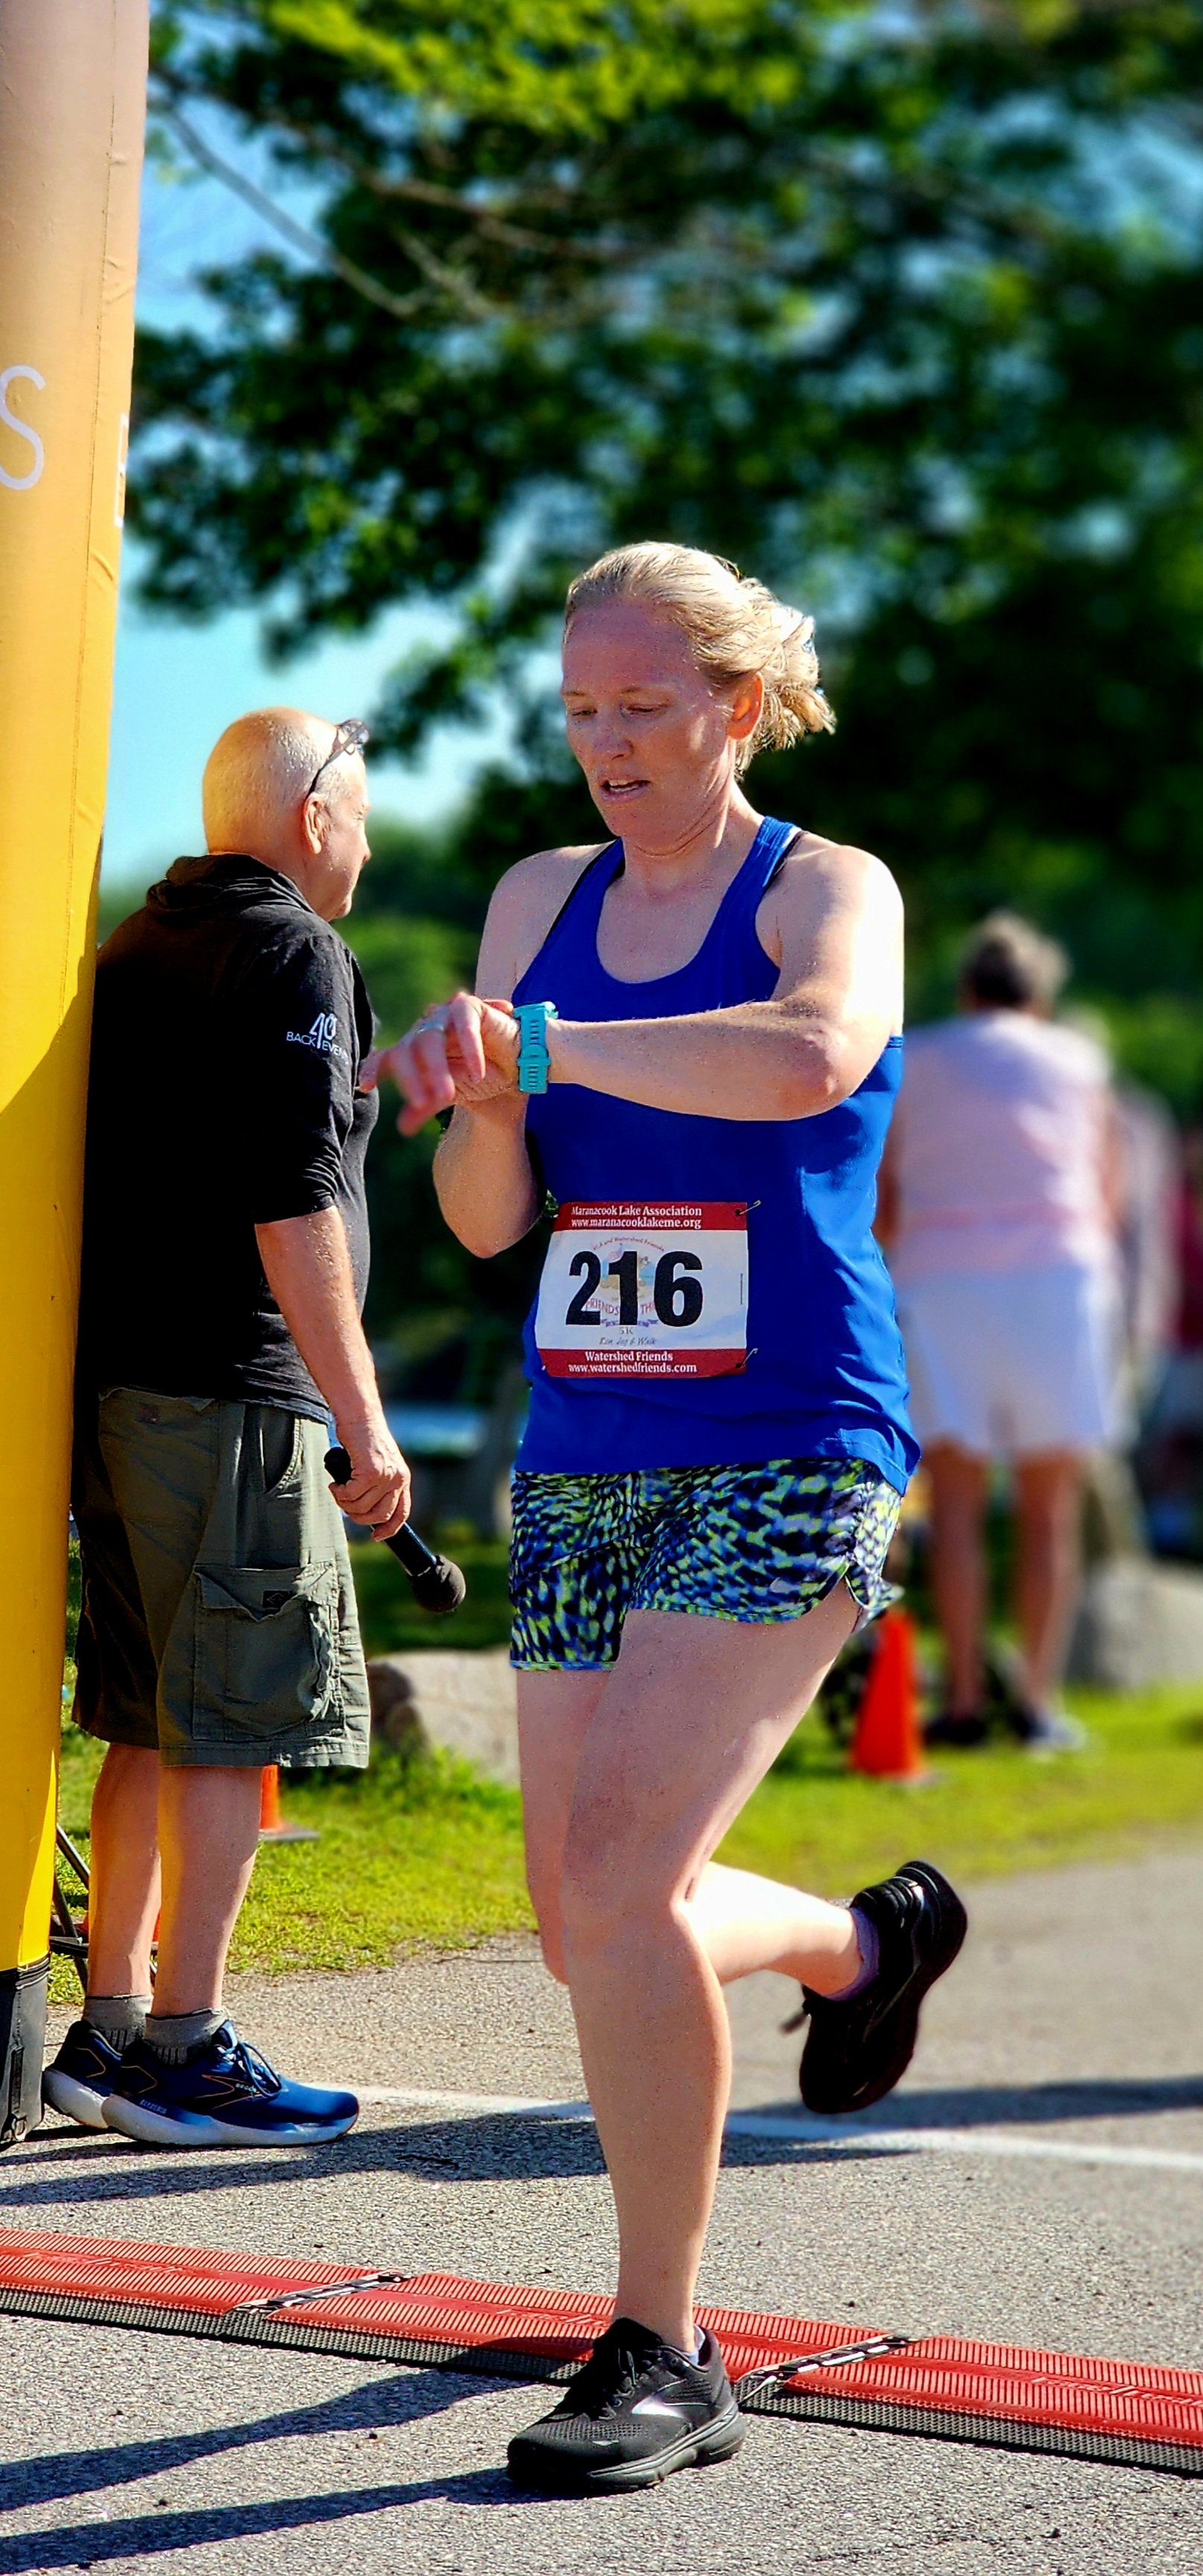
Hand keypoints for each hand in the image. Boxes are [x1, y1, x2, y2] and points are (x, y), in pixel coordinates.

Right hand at [328, 1417, 410, 1540]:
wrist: (360, 1416)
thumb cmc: (364, 1438)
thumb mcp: (378, 1463)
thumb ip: (378, 1483)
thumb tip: (364, 1508)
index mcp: (402, 1478)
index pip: (401, 1512)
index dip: (389, 1529)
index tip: (376, 1536)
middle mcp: (398, 1478)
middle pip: (379, 1515)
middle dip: (358, 1516)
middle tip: (344, 1503)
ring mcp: (385, 1476)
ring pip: (361, 1507)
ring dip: (344, 1502)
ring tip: (337, 1488)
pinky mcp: (371, 1472)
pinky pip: (351, 1495)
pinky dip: (339, 1493)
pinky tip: (335, 1483)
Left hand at [369, 991, 520, 1134]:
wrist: (519, 1067)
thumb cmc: (483, 1076)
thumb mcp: (452, 1094)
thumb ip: (427, 1104)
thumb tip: (402, 1129)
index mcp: (416, 1050)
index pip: (389, 1056)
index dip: (374, 1068)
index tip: (365, 1086)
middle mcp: (426, 1031)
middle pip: (406, 1049)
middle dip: (412, 1079)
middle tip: (422, 1103)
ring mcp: (445, 1016)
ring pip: (429, 1038)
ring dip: (436, 1068)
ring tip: (446, 1094)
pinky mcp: (470, 1006)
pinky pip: (464, 1023)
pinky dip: (469, 1049)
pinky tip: (476, 1072)